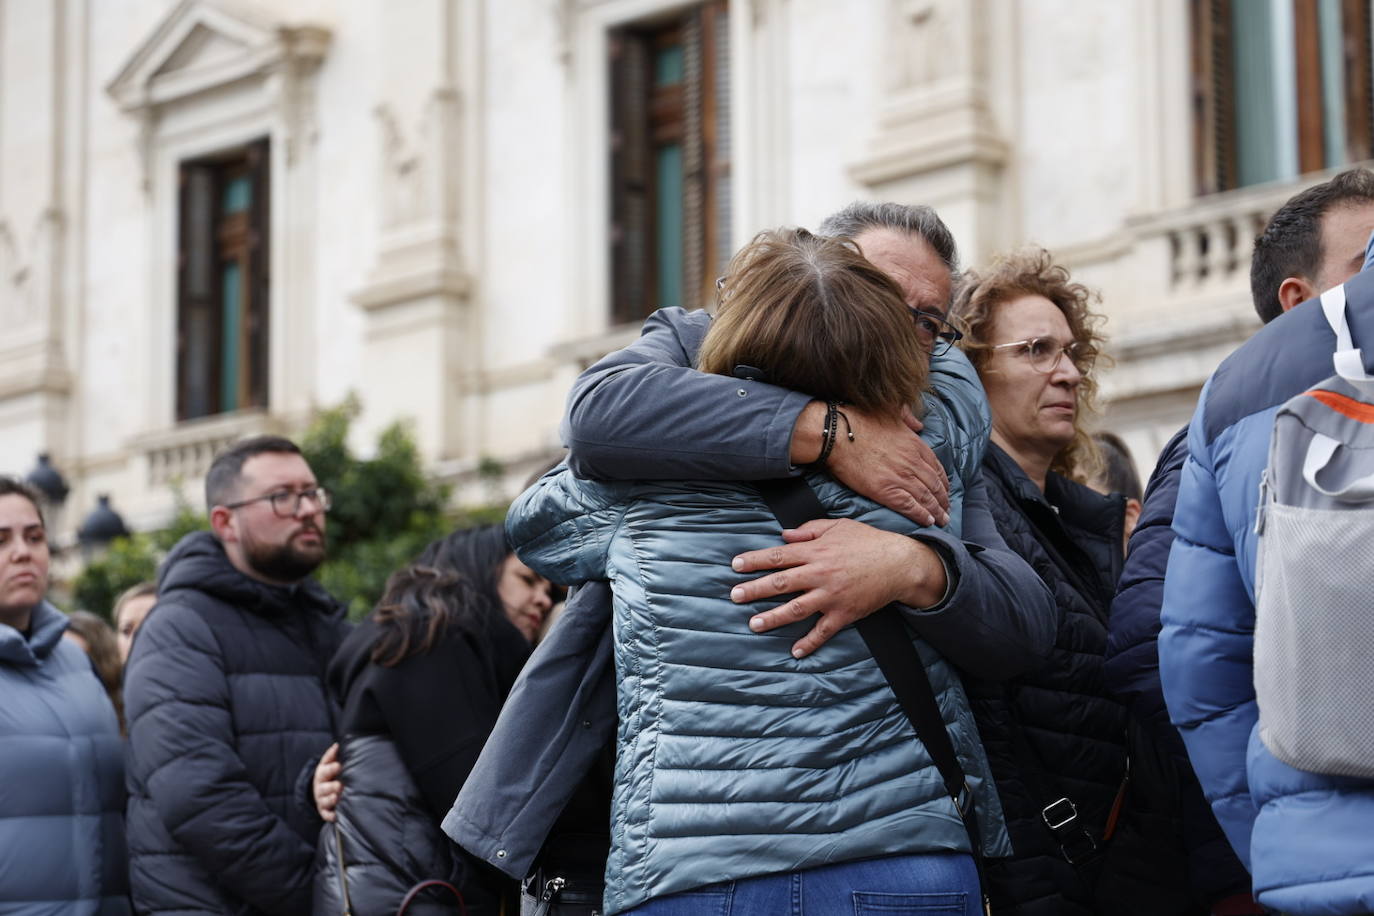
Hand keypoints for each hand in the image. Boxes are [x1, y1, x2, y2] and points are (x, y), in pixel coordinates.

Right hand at [313, 742, 341, 822]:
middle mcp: (320, 788)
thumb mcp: (327, 764)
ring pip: (324, 801)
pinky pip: (326, 815)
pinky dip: (330, 816)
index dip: (331, 769)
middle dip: (332, 787)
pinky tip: (336, 816)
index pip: (325, 771)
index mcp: (322, 775)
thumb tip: (337, 745)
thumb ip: (332, 755)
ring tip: (337, 797)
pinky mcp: (324, 811)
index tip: (338, 766)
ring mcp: (321, 800)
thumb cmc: (329, 774)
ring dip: (330, 800)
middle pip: (324, 788)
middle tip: (340, 785)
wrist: (320, 790)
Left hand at [731, 518, 947, 656]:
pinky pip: (823, 631)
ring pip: (796, 608)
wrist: (901, 563)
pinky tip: (795, 651)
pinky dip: (809, 642)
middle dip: (755, 589)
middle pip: (781, 583)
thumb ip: (809, 530)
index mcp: (816, 551)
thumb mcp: (838, 526)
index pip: (778, 556)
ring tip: (753, 624)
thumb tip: (784, 534)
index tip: (735, 565)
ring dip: (773, 617)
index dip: (755, 560)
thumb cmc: (869, 541)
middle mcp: (820, 574)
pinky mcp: (845, 613)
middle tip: (734, 595)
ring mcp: (831, 596)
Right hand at [791, 403, 949, 525]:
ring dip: (937, 511)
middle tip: (947, 509)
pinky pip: (911, 507)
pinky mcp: (887, 491)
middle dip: (943, 500)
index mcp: (915, 444)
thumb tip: (919, 424)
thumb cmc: (860, 420)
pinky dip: (922, 515)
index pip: (937, 467)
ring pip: (926, 498)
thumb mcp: (891, 411)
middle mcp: (913, 462)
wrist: (838, 435)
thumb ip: (908, 417)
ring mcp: (901, 478)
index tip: (946, 489)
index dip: (944, 481)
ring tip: (942, 520)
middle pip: (935, 485)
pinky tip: (928, 521)